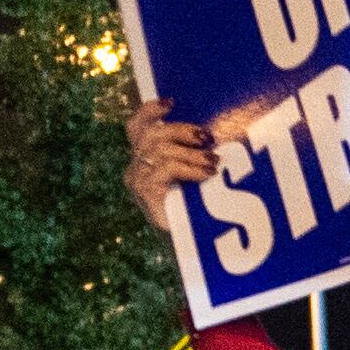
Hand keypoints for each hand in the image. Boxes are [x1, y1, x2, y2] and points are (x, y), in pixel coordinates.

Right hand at [122, 95, 217, 231]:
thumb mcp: (192, 175)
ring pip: (159, 150)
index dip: (149, 111)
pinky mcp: (144, 194)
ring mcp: (137, 181)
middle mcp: (135, 169)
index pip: (136, 127)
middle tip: (207, 138)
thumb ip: (191, 154)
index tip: (171, 101)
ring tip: (213, 161)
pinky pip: (166, 168)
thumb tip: (212, 135)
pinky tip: (206, 174)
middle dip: (181, 130)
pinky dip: (189, 168)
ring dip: (191, 153)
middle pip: (150, 134)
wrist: (189, 247)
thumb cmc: (195, 210)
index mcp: (143, 160)